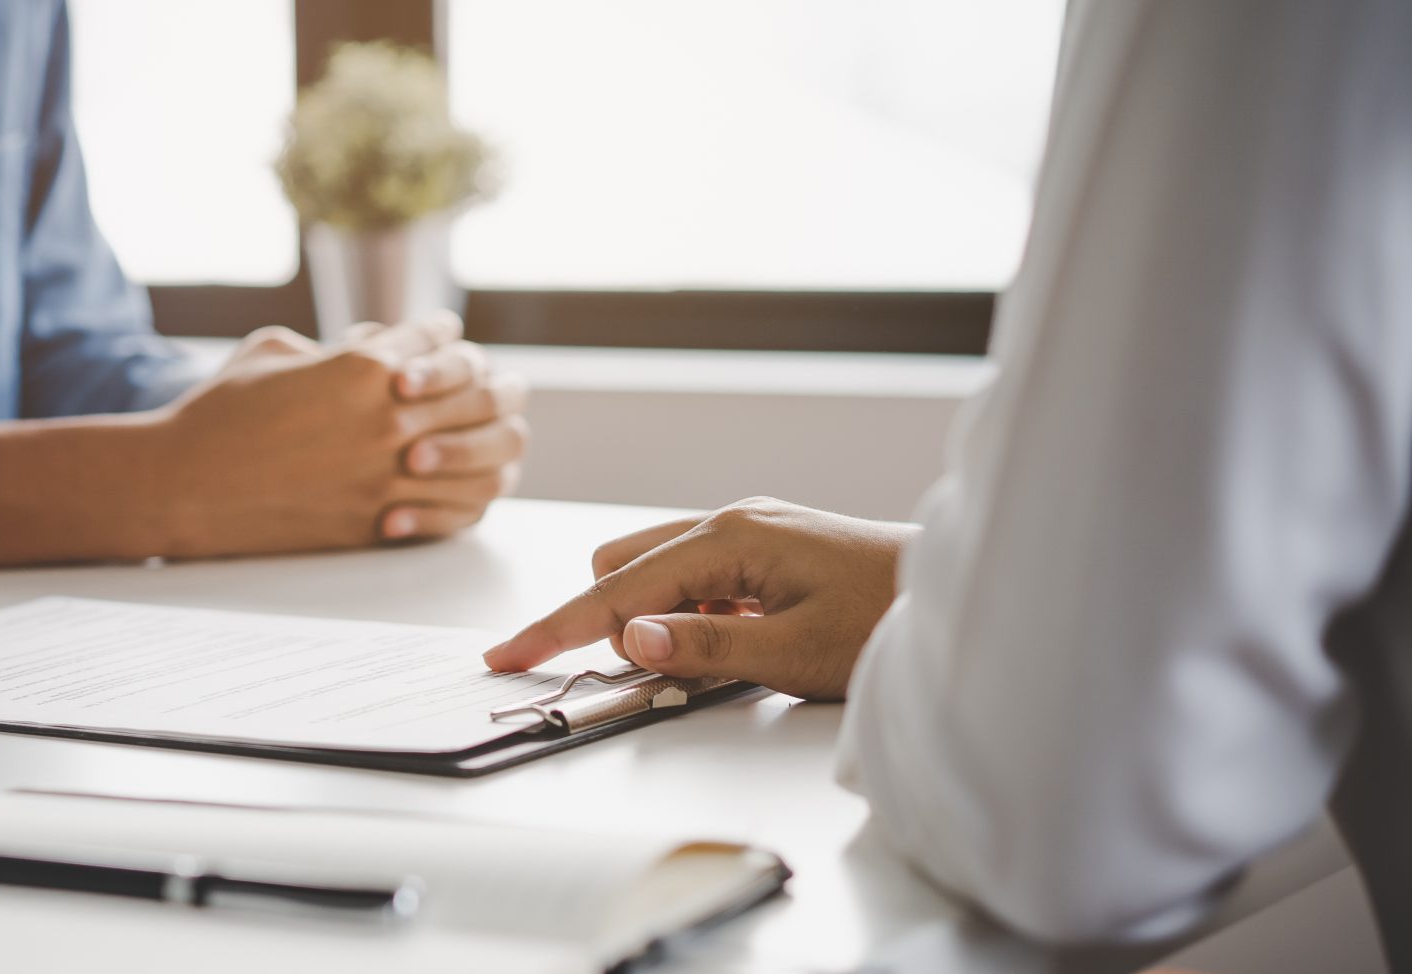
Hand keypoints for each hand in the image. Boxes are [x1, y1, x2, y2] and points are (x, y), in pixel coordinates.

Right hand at [145, 311, 528, 556]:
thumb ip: (328, 344)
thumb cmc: (217, 413)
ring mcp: (387, 476)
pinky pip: (457, 510)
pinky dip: (469, 494)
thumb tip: (361, 346)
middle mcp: (386, 418)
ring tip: (484, 434)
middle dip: (483, 381)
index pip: (439, 337)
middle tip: (481, 382)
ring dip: (489, 439)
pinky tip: (463, 484)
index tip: (442, 337)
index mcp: (361, 366)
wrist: (183, 485)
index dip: (442, 334)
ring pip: (484, 455)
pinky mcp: (377, 523)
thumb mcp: (270, 350)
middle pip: (479, 391)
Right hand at [481, 497, 912, 699]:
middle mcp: (730, 522)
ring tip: (693, 660)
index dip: (557, 629)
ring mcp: (749, 530)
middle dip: (607, 618)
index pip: (616, 590)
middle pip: (621, 564)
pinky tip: (728, 642)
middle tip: (633, 672)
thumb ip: (706, 646)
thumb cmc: (889, 618)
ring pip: (655, 566)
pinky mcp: (766, 546)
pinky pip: (695, 574)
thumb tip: (632, 639)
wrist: (956, 594)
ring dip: (651, 615)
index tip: (506, 655)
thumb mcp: (796, 652)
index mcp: (729, 538)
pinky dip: (687, 609)